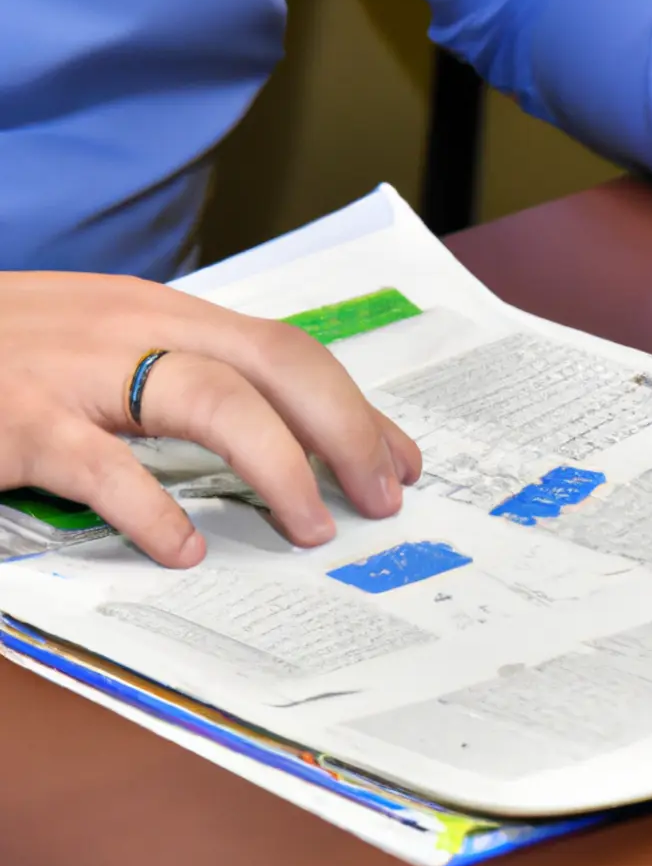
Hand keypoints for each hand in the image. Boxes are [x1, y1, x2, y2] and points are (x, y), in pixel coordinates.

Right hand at [0, 273, 420, 567]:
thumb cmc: (8, 348)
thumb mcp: (108, 347)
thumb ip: (181, 381)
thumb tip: (275, 440)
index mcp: (165, 314)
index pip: (290, 352)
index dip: (356, 406)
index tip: (399, 458)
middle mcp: (136, 327)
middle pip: (278, 366)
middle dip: (348, 431)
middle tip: (383, 495)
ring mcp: (77, 370)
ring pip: (215, 401)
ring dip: (280, 466)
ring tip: (311, 526)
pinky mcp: (17, 419)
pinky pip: (103, 466)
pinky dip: (152, 511)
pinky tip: (182, 551)